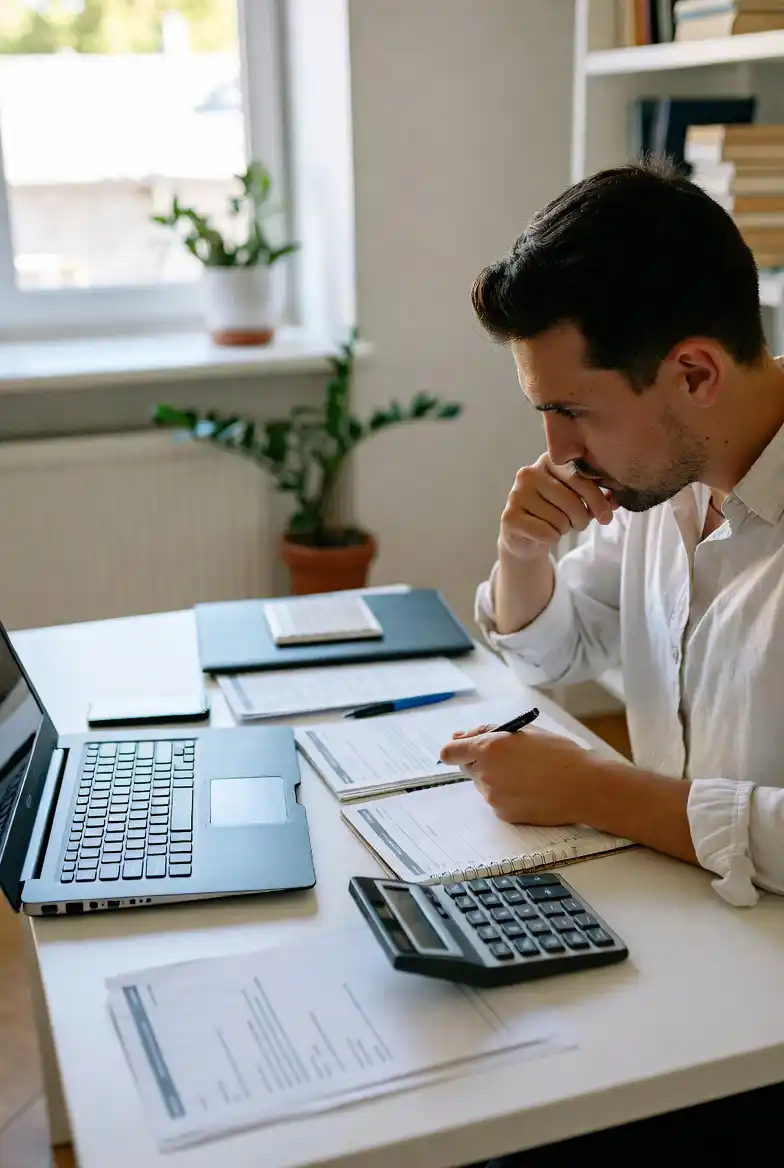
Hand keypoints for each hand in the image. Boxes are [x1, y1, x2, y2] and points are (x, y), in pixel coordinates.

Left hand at [440, 724, 596, 824]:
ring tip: (528, 774)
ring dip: (496, 778)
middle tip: (509, 759)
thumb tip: (458, 736)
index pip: (449, 752)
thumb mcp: (522, 731)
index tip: (465, 749)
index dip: (456, 749)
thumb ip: (485, 731)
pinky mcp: (503, 814)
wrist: (583, 787)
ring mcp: (493, 797)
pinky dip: (507, 794)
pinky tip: (530, 789)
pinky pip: (496, 800)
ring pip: (483, 784)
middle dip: (481, 762)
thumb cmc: (557, 754)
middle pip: (467, 767)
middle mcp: (485, 774)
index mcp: (488, 748)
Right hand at [499, 453, 616, 562]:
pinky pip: (546, 533)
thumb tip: (616, 501)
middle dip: (582, 519)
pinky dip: (552, 539)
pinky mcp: (509, 516)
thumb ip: (600, 496)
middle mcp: (529, 472)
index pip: (579, 477)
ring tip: (558, 526)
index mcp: (549, 460)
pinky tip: (545, 534)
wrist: (527, 534)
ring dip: (565, 529)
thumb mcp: (581, 499)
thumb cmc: (557, 511)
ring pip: (559, 520)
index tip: (607, 516)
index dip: (597, 499)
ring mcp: (516, 494)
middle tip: (579, 524)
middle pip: (571, 501)